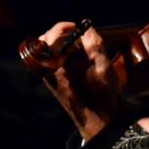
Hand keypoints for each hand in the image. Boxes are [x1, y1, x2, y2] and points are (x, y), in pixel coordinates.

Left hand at [39, 22, 120, 140]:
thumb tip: (86, 26)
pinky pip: (49, 62)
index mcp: (58, 64)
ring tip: (77, 47)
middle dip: (61, 34)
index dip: (65, 27)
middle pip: (45, 41)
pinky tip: (75, 60)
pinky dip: (60, 55)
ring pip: (46, 51)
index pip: (52, 36)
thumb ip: (93, 43)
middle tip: (78, 35)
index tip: (78, 27)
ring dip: (60, 44)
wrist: (97, 122)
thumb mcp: (103, 65)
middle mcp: (48, 70)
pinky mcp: (51, 83)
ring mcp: (48, 77)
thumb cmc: (102, 95)